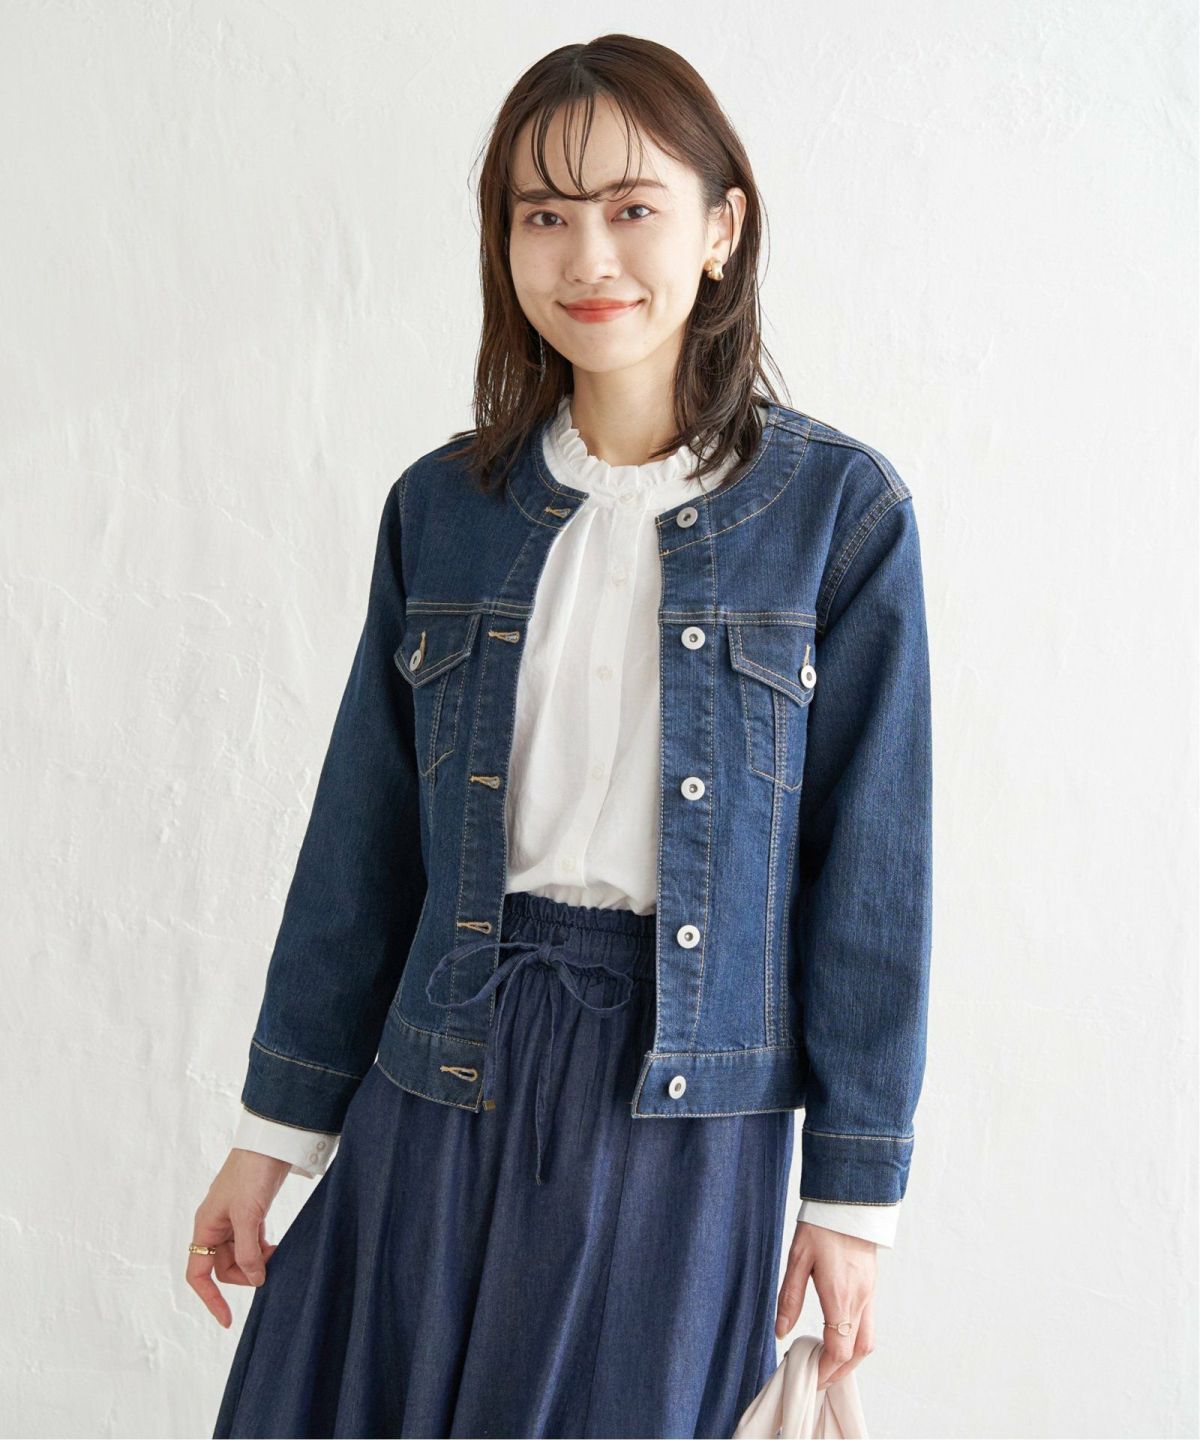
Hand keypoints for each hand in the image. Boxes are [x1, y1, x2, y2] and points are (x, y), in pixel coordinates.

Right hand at [186, 1148, 291, 1327]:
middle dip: (244, 1274)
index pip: (199, 1273)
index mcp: (205, 1226)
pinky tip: (275, 1246)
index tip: (227, 1321)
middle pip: (223, 1267)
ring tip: (276, 1254)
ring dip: (256, 1261)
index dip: (210, 1299)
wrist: (270, 1142)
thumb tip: (254, 1280)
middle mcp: (215, 1225)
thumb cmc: (252, 1174)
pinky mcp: (251, 1212)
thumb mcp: (248, 1215)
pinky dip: (262, 1249)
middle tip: (268, 1269)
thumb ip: (248, 1251)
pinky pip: (251, 1242)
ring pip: (239, 1255)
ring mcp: (233, 1219)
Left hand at [774, 1220, 876, 1390]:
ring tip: (827, 1363)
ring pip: (867, 1341)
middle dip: (839, 1373)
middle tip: (819, 1379)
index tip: (810, 1378)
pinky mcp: (871, 1285)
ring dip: (850, 1359)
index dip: (825, 1371)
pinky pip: (869, 1324)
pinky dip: (855, 1340)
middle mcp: (860, 1300)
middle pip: (858, 1354)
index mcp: (841, 1297)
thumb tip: (781, 1332)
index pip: (839, 1351)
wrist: (849, 1200)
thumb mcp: (797, 1260)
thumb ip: (790, 1298)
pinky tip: (838, 1336)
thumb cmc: (821, 1226)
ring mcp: (870, 1293)